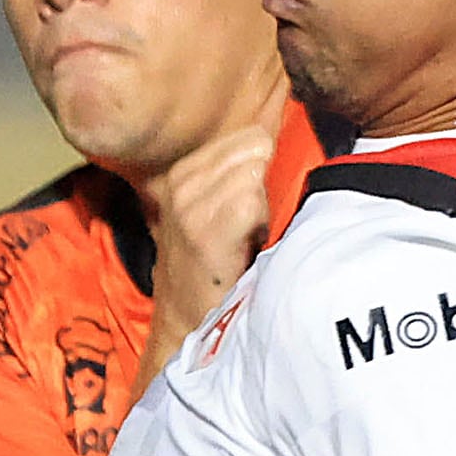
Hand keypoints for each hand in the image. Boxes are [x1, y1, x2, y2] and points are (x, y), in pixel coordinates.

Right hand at [136, 126, 276, 376]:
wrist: (185, 319)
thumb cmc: (211, 265)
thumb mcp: (211, 208)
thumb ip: (236, 173)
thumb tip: (274, 142)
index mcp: (182, 170)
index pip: (246, 136)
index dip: (261, 169)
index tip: (245, 205)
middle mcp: (181, 182)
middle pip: (254, 149)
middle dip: (262, 183)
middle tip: (246, 223)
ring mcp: (189, 206)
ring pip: (254, 174)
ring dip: (261, 206)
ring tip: (244, 236)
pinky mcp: (204, 231)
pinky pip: (251, 202)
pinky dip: (259, 225)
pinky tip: (247, 246)